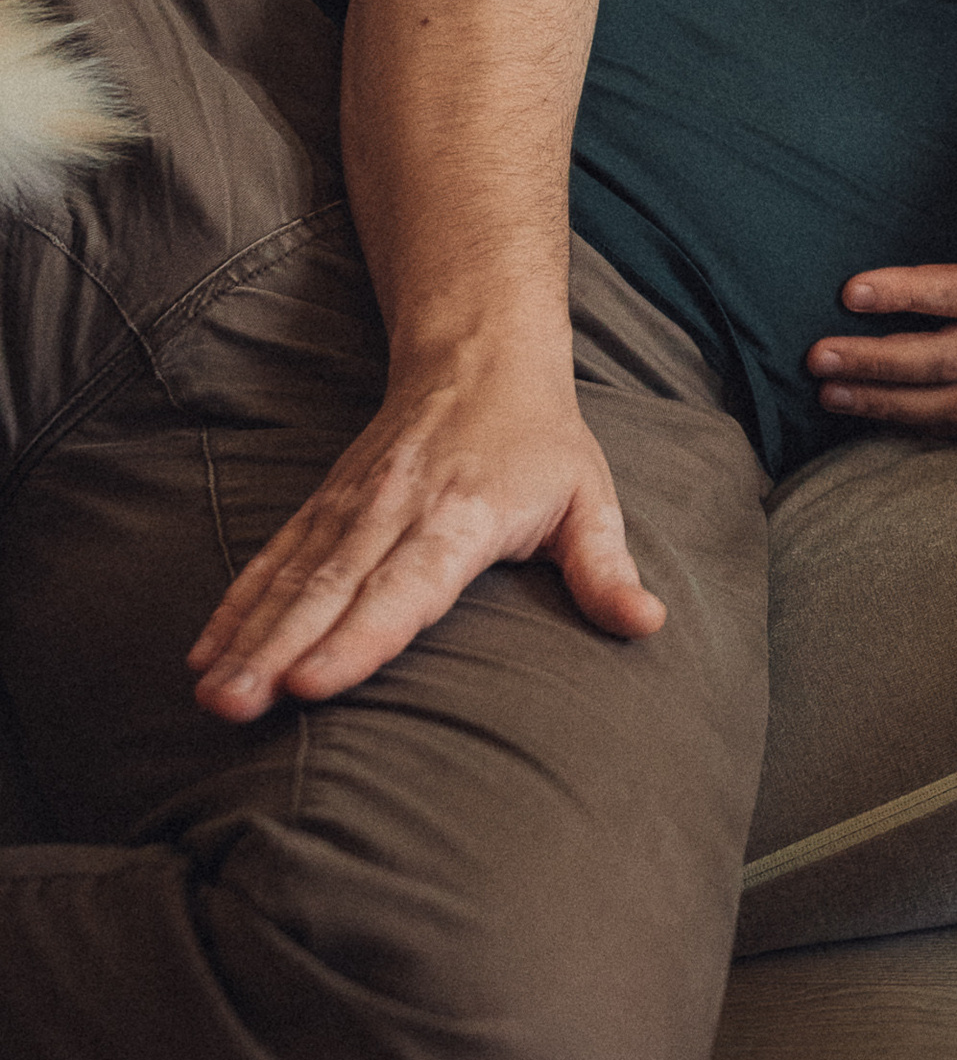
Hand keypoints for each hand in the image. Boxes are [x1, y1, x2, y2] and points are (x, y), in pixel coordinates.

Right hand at [186, 350, 663, 724]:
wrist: (478, 353)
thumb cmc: (539, 439)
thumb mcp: (589, 497)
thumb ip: (606, 567)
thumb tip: (646, 623)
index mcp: (462, 517)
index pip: (406, 587)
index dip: (359, 637)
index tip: (311, 682)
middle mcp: (395, 511)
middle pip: (330, 591)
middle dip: (277, 652)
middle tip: (233, 707)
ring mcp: (352, 507)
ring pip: (292, 578)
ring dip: (247, 635)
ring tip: (210, 692)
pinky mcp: (326, 507)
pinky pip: (275, 560)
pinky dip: (239, 604)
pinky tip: (206, 651)